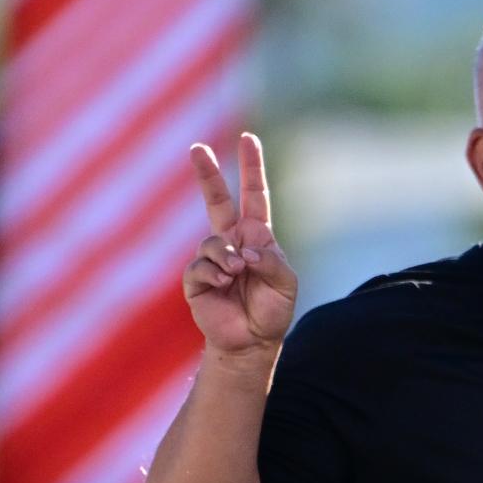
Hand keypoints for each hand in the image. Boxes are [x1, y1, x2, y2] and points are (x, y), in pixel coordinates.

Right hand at [183, 132, 298, 364]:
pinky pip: (199, 267)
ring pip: (211, 241)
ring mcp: (212, 259)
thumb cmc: (272, 311)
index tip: (248, 139)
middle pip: (216, 200)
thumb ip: (271, 261)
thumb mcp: (286, 283)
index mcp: (256, 236)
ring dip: (225, 257)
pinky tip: (223, 284)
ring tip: (236, 273)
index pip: (254, 195)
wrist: (252, 342)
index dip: (251, 167)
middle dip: (207, 174)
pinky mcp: (196, 280)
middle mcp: (232, 242)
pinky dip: (214, 274)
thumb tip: (243, 249)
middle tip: (196, 148)